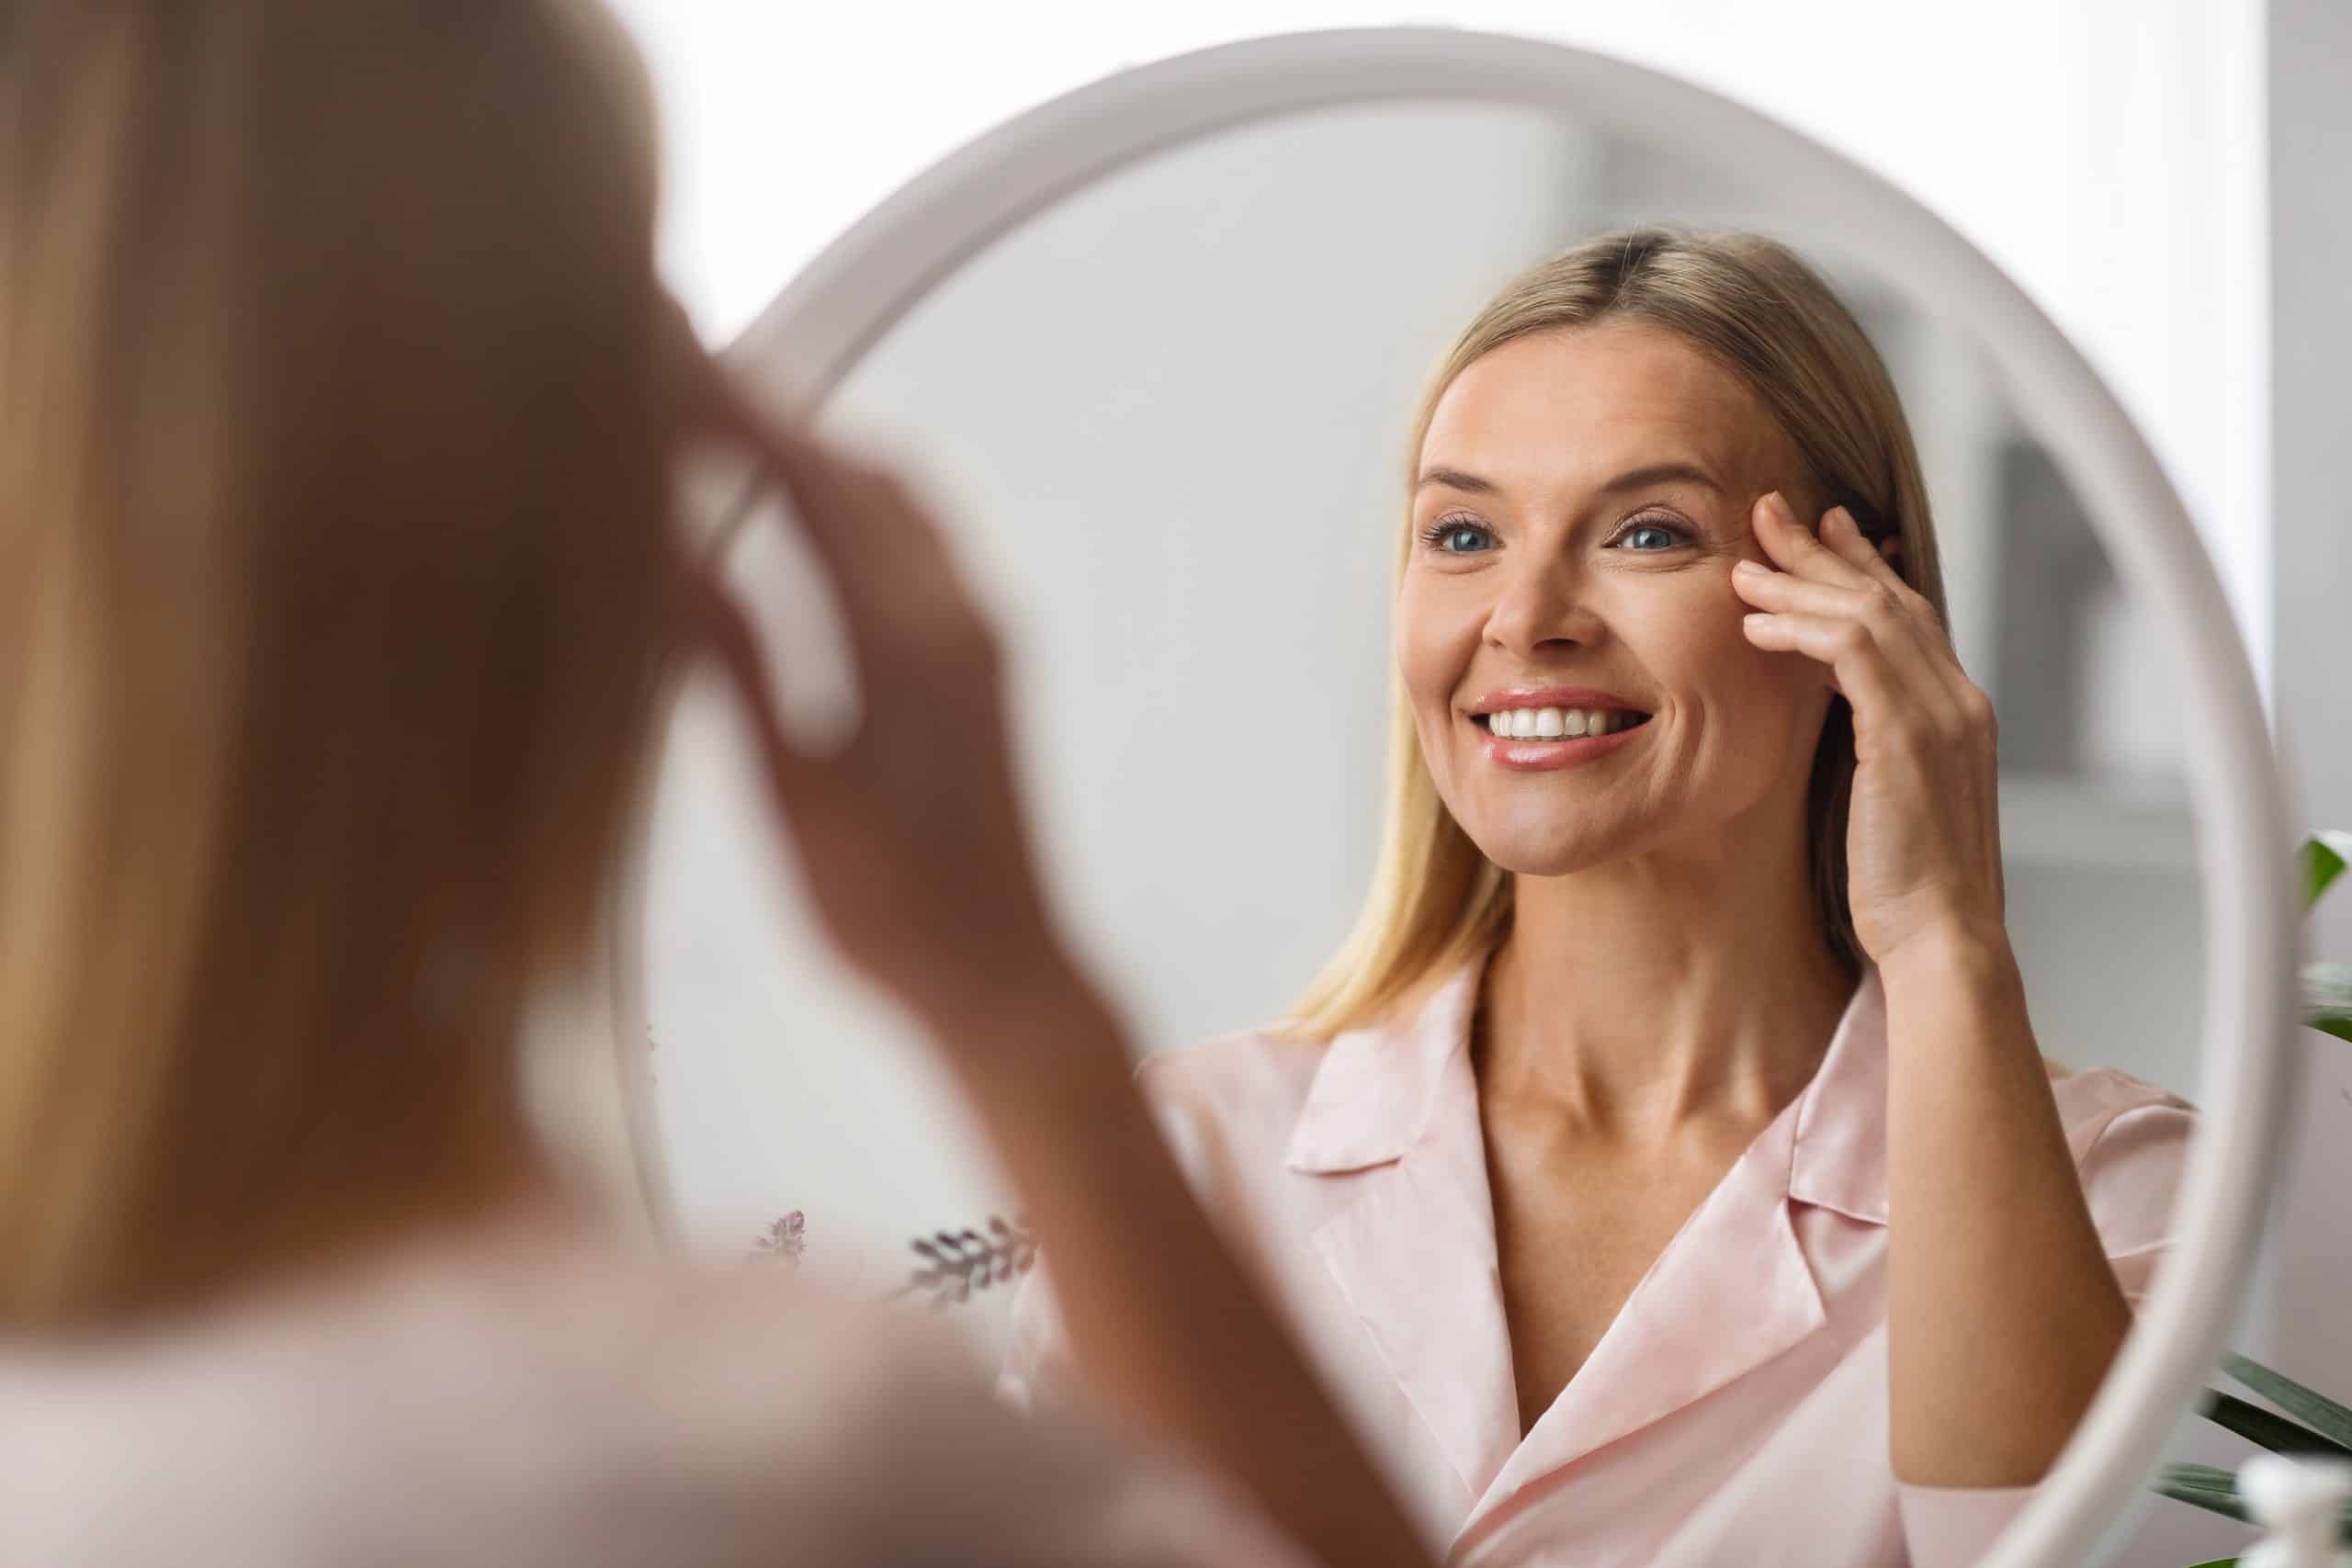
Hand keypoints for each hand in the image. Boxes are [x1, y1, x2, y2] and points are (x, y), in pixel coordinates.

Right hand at [672, 333, 1079, 1034]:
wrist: (1007, 980)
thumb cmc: (894, 915)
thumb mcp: (795, 797)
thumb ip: (738, 668)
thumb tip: (671, 558)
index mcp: (911, 638)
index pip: (811, 483)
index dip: (735, 412)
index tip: (665, 354)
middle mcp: (962, 616)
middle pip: (857, 469)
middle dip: (768, 413)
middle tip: (680, 366)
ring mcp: (984, 636)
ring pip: (898, 498)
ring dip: (816, 450)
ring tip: (728, 421)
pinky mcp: (988, 665)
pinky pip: (920, 541)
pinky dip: (855, 499)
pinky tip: (805, 514)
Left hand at [1732, 491, 2005, 964]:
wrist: (1942, 940)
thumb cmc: (1903, 886)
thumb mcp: (1887, 800)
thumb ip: (1870, 747)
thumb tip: (1828, 720)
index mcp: (1958, 712)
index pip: (1911, 615)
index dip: (1865, 566)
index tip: (1825, 530)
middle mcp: (1959, 701)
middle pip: (1889, 596)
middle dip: (1825, 550)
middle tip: (1769, 511)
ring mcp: (1942, 715)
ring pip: (1868, 613)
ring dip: (1800, 582)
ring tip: (1743, 564)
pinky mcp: (1909, 738)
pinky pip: (1855, 654)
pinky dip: (1805, 628)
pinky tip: (1759, 624)